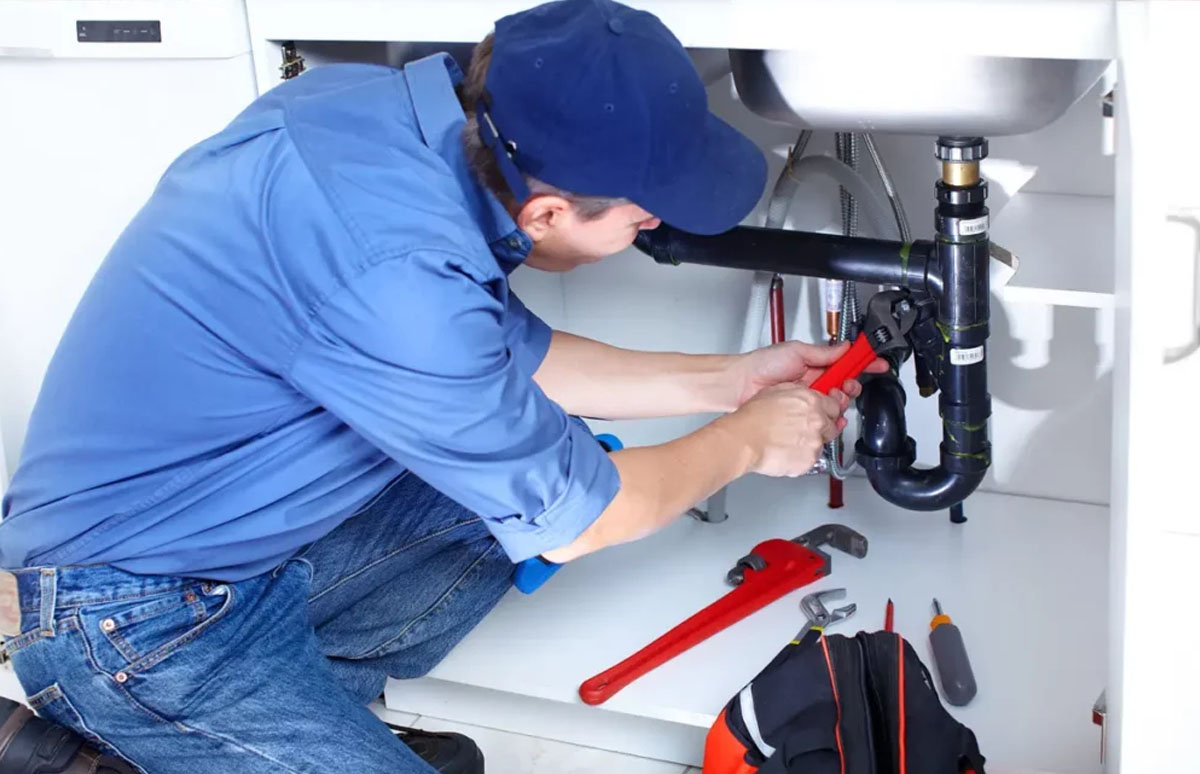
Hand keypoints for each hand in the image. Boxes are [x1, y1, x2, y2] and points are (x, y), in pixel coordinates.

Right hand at [718, 383, 846, 476]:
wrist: (744, 440)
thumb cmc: (753, 418)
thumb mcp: (776, 391)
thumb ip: (798, 393)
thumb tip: (805, 393)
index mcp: (812, 402)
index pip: (836, 405)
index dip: (829, 409)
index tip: (826, 412)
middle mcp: (818, 421)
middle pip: (833, 425)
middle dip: (822, 426)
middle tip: (803, 428)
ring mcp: (815, 443)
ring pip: (822, 443)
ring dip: (810, 442)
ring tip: (789, 440)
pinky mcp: (809, 461)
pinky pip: (811, 459)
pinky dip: (802, 456)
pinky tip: (786, 450)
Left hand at [734, 340, 888, 406]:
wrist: (741, 385)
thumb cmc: (762, 365)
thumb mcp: (796, 351)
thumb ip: (823, 352)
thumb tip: (845, 347)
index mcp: (816, 363)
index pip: (846, 363)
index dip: (863, 363)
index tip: (877, 363)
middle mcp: (815, 381)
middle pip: (846, 385)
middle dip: (852, 385)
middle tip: (846, 385)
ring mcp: (809, 398)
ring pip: (837, 403)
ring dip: (840, 400)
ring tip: (830, 397)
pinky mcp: (803, 413)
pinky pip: (824, 417)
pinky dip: (831, 417)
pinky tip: (829, 415)